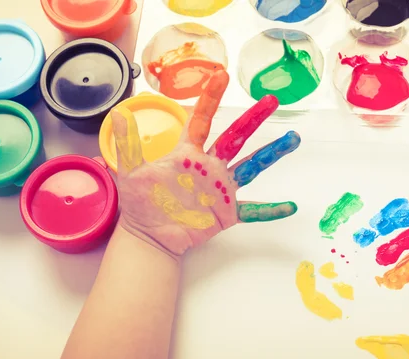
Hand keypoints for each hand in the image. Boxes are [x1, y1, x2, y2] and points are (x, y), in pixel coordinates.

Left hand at [110, 71, 300, 259]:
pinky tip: (289, 206)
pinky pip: (253, 211)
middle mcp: (209, 167)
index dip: (211, 97)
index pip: (202, 120)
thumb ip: (127, 145)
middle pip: (235, 137)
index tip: (221, 74)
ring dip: (271, 154)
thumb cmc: (140, 203)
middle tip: (271, 100)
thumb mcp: (130, 173)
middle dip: (253, 119)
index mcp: (188, 154)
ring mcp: (221, 189)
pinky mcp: (227, 212)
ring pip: (251, 167)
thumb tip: (117, 113)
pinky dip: (270, 210)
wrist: (149, 235)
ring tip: (292, 140)